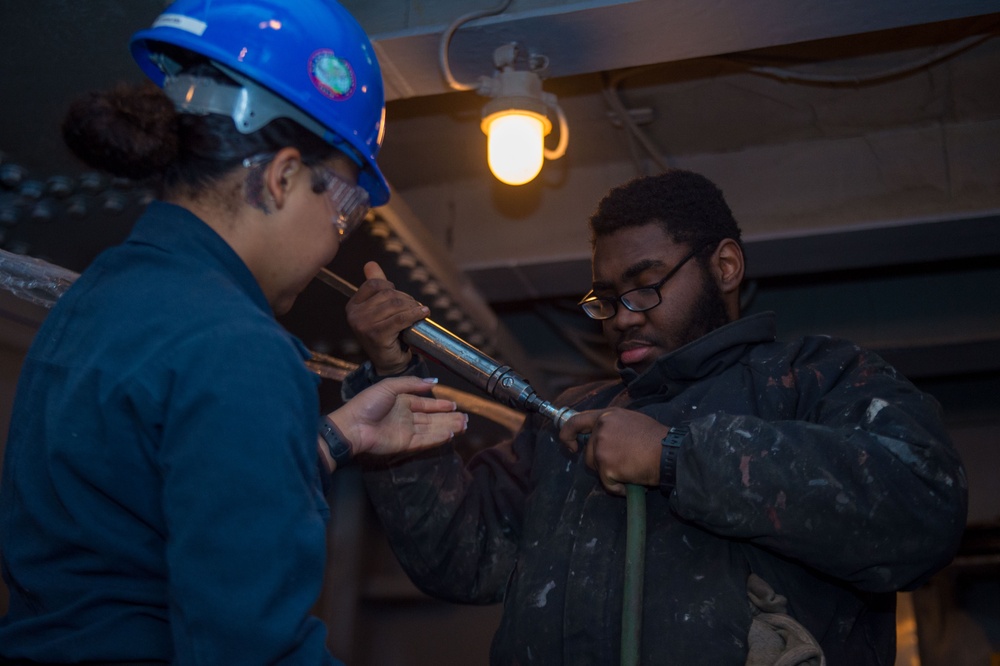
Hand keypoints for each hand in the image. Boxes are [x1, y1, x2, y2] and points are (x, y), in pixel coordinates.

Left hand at [327, 376, 467, 458]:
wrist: (353, 425)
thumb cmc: (368, 403)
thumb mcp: (390, 386)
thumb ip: (412, 383)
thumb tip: (434, 382)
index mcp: (402, 401)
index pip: (426, 404)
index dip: (440, 405)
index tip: (455, 405)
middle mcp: (406, 416)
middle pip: (433, 418)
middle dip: (449, 418)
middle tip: (466, 419)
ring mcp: (406, 431)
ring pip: (432, 429)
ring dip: (448, 427)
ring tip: (464, 426)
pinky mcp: (405, 444)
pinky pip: (425, 440)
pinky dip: (438, 437)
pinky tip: (450, 434)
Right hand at [345, 261, 429, 374]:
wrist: (390, 364)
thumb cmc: (387, 335)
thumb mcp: (380, 308)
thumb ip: (376, 286)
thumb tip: (370, 264)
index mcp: (353, 306)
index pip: (375, 284)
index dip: (392, 287)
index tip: (402, 298)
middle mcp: (354, 315)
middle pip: (387, 294)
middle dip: (406, 298)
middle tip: (416, 307)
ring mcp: (363, 325)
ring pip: (395, 305)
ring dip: (412, 306)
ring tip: (419, 312)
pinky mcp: (376, 335)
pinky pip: (400, 319)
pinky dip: (415, 314)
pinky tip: (424, 313)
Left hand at [559, 408, 667, 495]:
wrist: (669, 454)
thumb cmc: (658, 440)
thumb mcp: (632, 421)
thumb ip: (613, 426)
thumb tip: (602, 436)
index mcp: (608, 416)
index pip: (577, 420)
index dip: (568, 434)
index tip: (570, 445)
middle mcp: (601, 429)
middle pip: (588, 451)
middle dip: (600, 461)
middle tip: (622, 463)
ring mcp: (601, 448)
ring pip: (595, 467)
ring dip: (609, 473)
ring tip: (630, 470)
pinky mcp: (605, 466)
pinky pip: (606, 483)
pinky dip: (617, 487)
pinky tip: (632, 481)